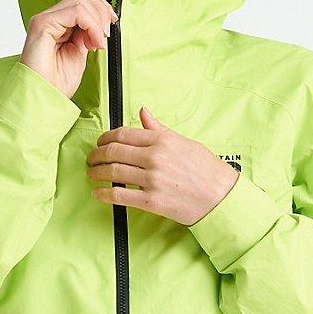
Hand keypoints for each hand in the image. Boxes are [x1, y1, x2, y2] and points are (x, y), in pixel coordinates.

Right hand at [19, 0, 117, 98]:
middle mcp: (49, 18)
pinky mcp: (43, 24)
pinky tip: (92, 42)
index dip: (101, 9)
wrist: (42, 97)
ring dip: (97, 21)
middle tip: (105, 36)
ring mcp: (44, 19)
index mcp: (56, 24)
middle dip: (101, 12)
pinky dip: (91, 25)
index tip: (110, 26)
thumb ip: (86, 35)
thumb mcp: (79, 53)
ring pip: (81, 0)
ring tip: (97, 43)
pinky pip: (76, 12)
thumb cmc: (55, 82)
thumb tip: (100, 23)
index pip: (81, 0)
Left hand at [86, 107, 238, 225]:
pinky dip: (104, 194)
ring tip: (91, 173)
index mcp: (162, 141)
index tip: (100, 142)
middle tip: (91, 158)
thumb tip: (143, 112)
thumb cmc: (206, 169)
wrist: (222, 198)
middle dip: (96, 154)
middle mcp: (155, 158)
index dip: (105, 138)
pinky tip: (98, 193)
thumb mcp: (184, 142)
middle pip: (113, 152)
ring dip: (96, 172)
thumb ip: (159, 129)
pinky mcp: (152, 201)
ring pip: (112, 172)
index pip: (123, 134)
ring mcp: (152, 180)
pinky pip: (119, 196)